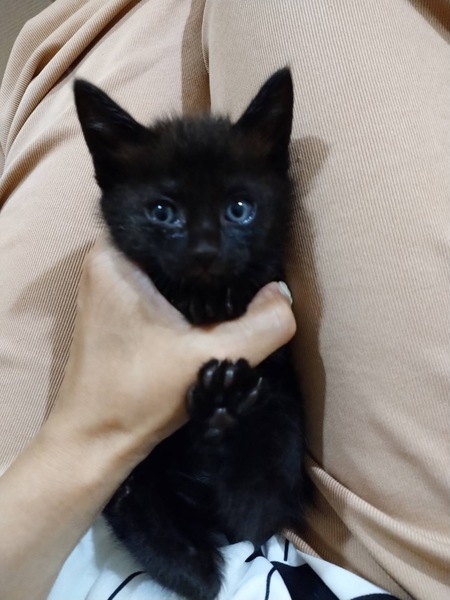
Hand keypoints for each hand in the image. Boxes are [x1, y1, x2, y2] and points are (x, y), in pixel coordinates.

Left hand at [0, 235, 295, 599]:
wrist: (95, 441)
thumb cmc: (137, 395)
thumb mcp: (210, 358)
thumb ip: (261, 326)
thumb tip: (283, 293)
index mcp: (115, 257)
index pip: (169, 212)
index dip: (208, 218)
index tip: (242, 222)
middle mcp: (106, 262)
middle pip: (171, 237)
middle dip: (208, 246)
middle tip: (247, 245)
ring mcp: (108, 285)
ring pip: (166, 261)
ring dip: (197, 271)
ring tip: (237, 267)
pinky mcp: (117, 308)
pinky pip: (158, 282)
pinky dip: (185, 288)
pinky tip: (214, 297)